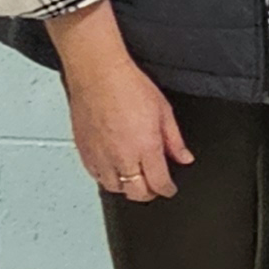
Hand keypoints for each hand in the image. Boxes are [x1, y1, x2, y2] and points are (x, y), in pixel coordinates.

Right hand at [52, 6, 191, 202]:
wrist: (98, 75)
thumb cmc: (129, 87)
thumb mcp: (164, 111)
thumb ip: (175, 140)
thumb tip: (184, 157)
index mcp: (145, 148)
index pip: (158, 183)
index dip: (167, 189)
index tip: (169, 188)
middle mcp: (122, 157)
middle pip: (136, 193)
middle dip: (148, 193)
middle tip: (154, 187)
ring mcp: (100, 157)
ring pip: (114, 188)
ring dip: (126, 188)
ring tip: (135, 179)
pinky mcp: (84, 152)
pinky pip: (95, 176)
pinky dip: (107, 178)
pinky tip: (114, 171)